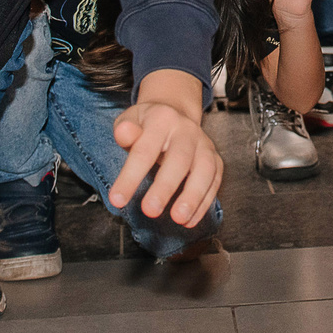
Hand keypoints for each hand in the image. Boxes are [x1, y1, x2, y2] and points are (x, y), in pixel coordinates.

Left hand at [110, 71, 222, 226]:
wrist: (175, 113)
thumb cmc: (147, 124)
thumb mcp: (130, 120)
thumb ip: (125, 130)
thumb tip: (123, 133)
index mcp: (162, 118)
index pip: (145, 150)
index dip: (130, 176)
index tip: (117, 200)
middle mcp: (187, 130)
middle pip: (179, 159)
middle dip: (165, 187)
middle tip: (151, 211)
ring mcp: (204, 144)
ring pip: (205, 170)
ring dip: (193, 197)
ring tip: (179, 219)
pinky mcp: (216, 159)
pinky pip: (214, 181)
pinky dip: (204, 203)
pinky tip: (190, 220)